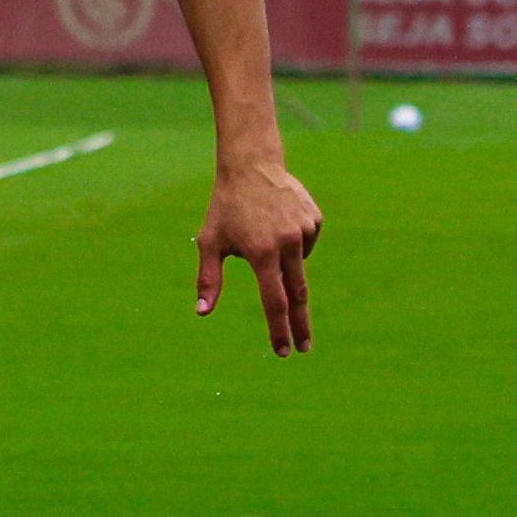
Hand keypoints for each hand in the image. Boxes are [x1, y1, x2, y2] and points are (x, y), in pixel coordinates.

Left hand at [196, 160, 322, 356]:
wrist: (251, 165)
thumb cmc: (225, 207)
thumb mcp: (210, 242)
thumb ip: (209, 280)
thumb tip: (202, 313)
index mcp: (261, 252)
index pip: (274, 302)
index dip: (279, 329)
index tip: (283, 351)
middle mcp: (287, 243)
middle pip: (298, 295)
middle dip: (301, 325)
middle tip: (303, 348)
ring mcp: (305, 230)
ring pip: (299, 265)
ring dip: (284, 265)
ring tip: (262, 236)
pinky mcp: (315, 220)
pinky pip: (306, 245)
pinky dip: (293, 246)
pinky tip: (277, 225)